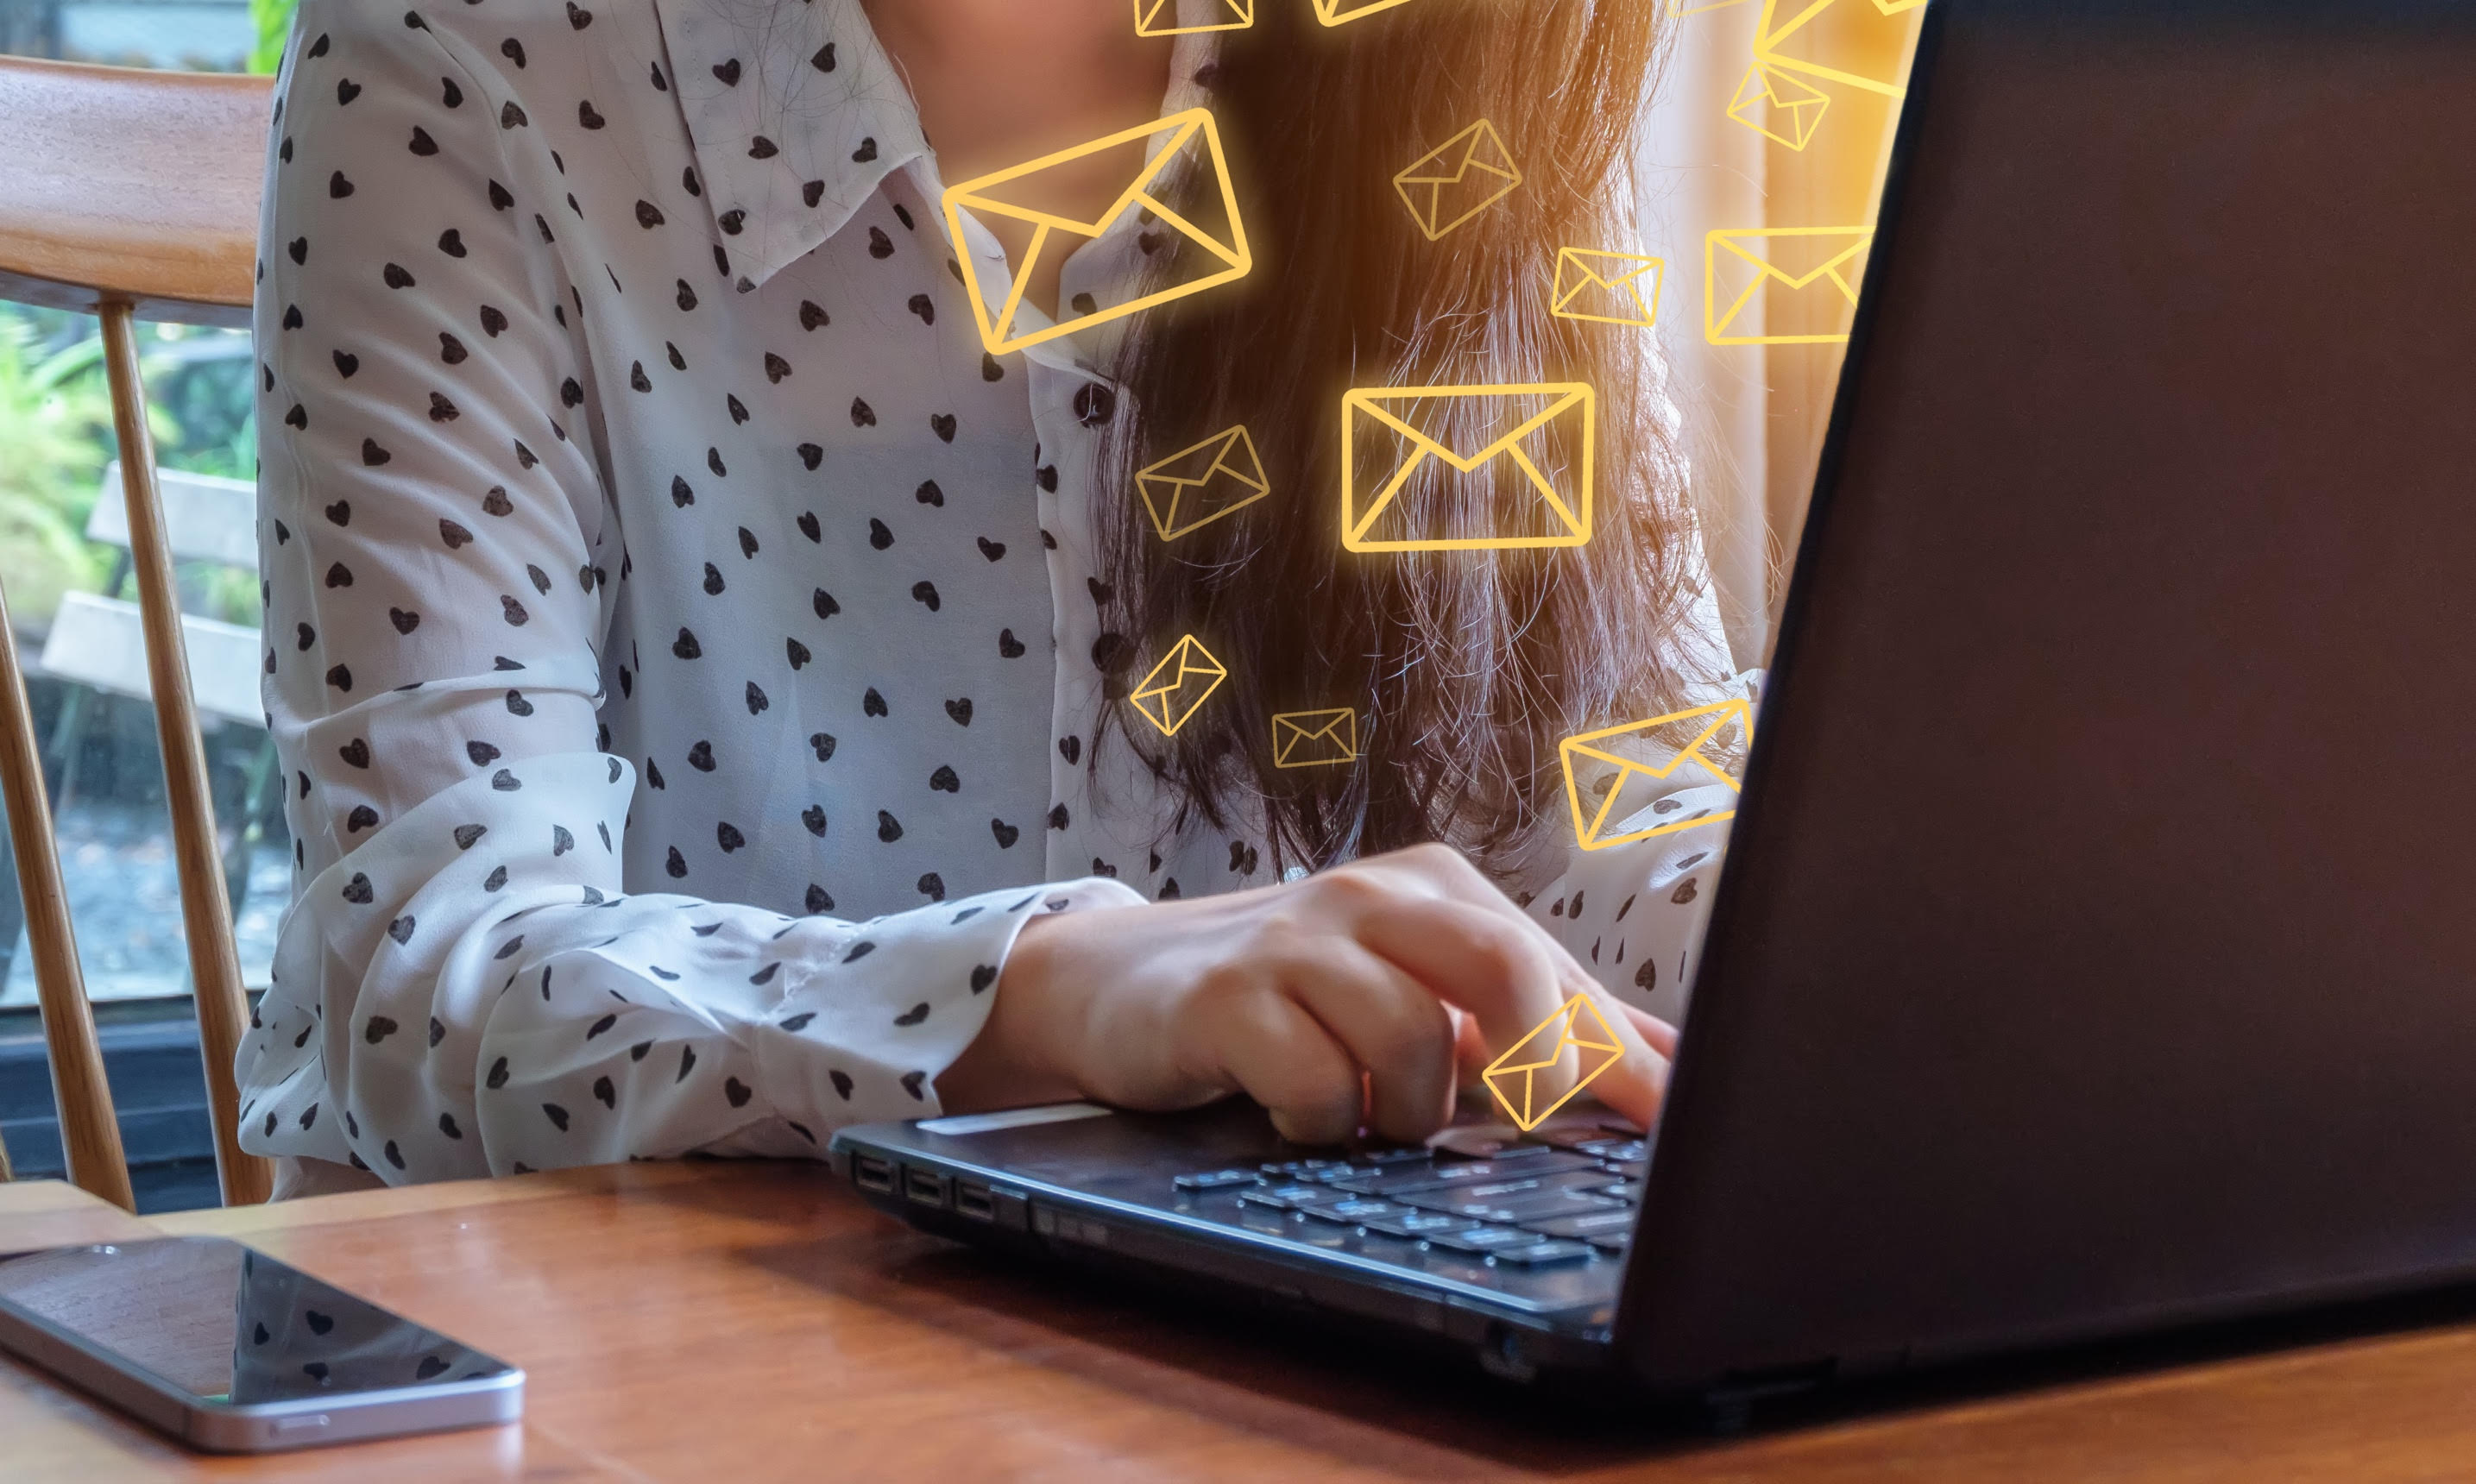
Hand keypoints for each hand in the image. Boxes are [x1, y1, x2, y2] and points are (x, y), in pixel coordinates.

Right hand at [937, 843, 1679, 1143]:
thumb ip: (1535, 1023)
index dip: (1622, 1062)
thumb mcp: (1416, 995)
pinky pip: (1318, 1081)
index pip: (1560, 973)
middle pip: (1506, 967)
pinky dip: (1327, 1122)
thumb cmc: (1290, 998)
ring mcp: (1299, 941)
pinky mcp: (1229, 997)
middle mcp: (1374, 898)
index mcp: (1438, 890)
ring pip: (1414, 1037)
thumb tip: (1669, 1068)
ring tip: (1375, 1116)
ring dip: (1410, 1111)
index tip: (1669, 1126)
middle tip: (1513, 1123)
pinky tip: (1301, 1113)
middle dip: (1533, 1064)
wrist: (1121, 988)